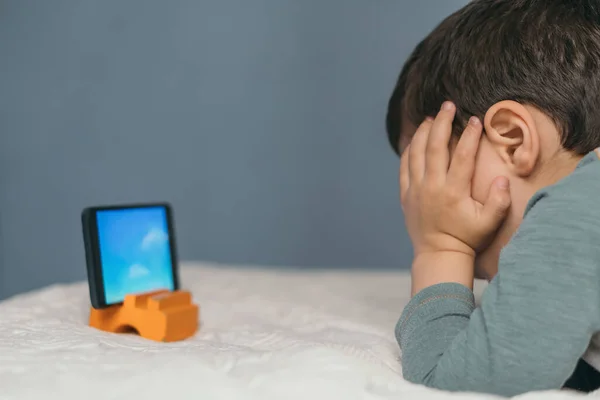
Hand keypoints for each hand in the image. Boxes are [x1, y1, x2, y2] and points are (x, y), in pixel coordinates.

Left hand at [400, 102, 510, 260]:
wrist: (438, 253)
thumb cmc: (466, 237)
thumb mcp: (489, 223)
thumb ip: (499, 202)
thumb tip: (503, 180)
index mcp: (453, 191)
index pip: (461, 155)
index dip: (468, 135)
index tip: (474, 119)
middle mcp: (432, 187)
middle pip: (434, 146)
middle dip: (441, 122)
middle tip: (448, 105)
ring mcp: (416, 190)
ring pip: (415, 153)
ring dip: (422, 132)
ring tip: (430, 118)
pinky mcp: (406, 195)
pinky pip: (404, 166)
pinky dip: (408, 150)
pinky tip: (414, 139)